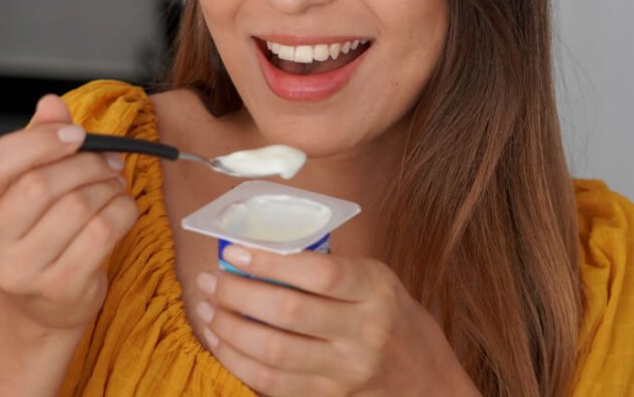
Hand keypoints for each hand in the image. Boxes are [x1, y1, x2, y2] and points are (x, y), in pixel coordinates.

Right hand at [0, 94, 138, 333]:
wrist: (44, 303)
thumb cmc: (35, 233)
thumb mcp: (26, 185)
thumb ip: (36, 141)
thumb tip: (50, 104)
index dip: (37, 141)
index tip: (75, 135)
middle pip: (39, 185)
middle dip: (85, 163)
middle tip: (107, 159)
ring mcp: (18, 273)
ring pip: (76, 206)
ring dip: (107, 185)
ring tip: (113, 183)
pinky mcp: (58, 288)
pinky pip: (103, 231)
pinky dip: (122, 209)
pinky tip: (121, 206)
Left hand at [192, 245, 480, 396]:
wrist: (428, 382)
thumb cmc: (394, 319)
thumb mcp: (377, 282)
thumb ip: (329, 271)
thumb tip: (262, 253)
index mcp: (376, 291)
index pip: (318, 273)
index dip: (271, 262)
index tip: (235, 251)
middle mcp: (363, 333)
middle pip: (288, 313)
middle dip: (237, 294)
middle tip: (209, 280)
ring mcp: (345, 372)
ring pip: (273, 353)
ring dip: (229, 329)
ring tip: (205, 309)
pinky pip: (272, 383)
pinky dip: (238, 362)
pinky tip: (221, 342)